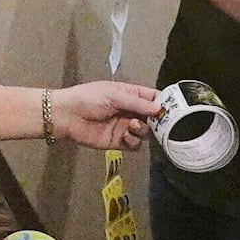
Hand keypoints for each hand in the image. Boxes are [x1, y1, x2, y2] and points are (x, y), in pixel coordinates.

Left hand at [42, 79, 161, 150]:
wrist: (66, 116)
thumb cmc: (87, 98)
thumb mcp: (114, 95)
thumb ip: (137, 102)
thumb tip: (159, 108)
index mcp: (130, 95)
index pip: (153, 98)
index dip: (163, 102)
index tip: (173, 108)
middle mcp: (130, 111)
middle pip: (153, 117)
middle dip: (157, 120)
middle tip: (159, 122)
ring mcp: (125, 127)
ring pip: (146, 132)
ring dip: (143, 129)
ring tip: (132, 125)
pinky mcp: (119, 142)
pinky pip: (135, 144)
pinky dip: (134, 141)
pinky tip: (125, 135)